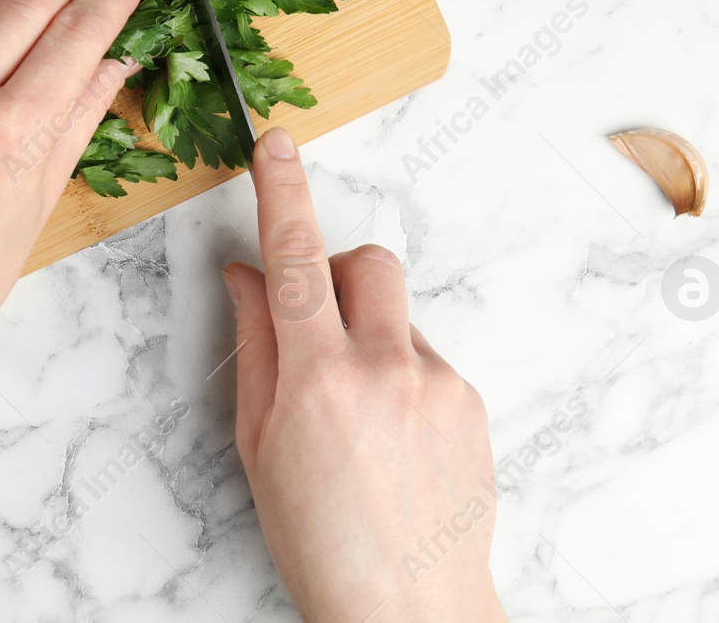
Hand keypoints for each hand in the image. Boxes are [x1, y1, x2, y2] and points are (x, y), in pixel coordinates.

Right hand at [223, 128, 504, 622]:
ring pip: (396, 315)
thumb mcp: (257, 445)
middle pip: (368, 262)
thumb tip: (246, 276)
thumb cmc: (319, 540)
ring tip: (353, 414)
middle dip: (335, 271)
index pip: (293, 260)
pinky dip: (398, 375)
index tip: (276, 142)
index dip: (282, 191)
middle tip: (312, 323)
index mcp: (319, 380)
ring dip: (365, 336)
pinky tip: (388, 438)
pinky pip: (425, 356)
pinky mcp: (472, 401)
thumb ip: (255, 347)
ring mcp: (439, 384)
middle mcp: (386, 370)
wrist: (408, 608)